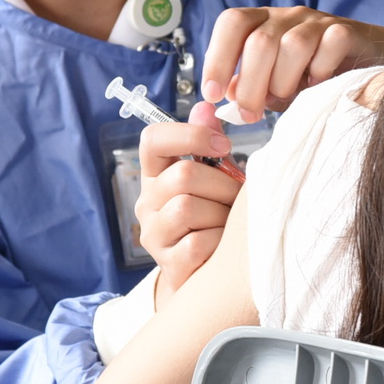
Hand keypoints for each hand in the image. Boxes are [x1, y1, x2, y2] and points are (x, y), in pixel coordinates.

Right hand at [136, 101, 240, 302]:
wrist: (209, 276)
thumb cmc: (215, 218)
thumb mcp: (213, 178)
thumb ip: (208, 144)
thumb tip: (206, 107)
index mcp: (155, 175)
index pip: (152, 139)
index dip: (189, 134)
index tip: (223, 145)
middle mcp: (147, 203)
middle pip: (181, 175)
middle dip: (221, 184)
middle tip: (236, 198)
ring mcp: (154, 235)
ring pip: (188, 208)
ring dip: (222, 214)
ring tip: (231, 223)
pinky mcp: (168, 264)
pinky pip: (198, 243)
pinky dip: (220, 242)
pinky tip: (225, 246)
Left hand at [200, 7, 383, 123]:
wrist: (369, 65)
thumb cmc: (314, 76)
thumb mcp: (275, 82)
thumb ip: (250, 87)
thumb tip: (227, 95)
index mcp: (264, 23)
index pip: (233, 23)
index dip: (218, 57)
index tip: (212, 93)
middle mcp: (289, 17)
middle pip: (260, 42)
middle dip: (251, 84)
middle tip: (251, 114)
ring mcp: (319, 22)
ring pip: (293, 45)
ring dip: (285, 81)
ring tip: (287, 98)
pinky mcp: (348, 32)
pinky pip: (331, 45)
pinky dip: (322, 72)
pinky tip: (321, 85)